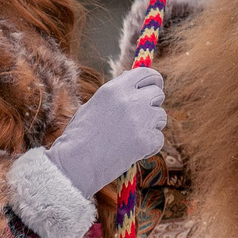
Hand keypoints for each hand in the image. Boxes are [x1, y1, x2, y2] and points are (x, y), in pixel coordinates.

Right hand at [42, 66, 166, 197]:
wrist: (76, 164)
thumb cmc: (79, 136)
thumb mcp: (93, 105)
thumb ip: (115, 92)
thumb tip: (131, 77)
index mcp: (115, 89)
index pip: (146, 73)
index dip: (153, 80)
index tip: (155, 86)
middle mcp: (130, 100)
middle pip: (158, 93)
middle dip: (153, 104)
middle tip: (141, 117)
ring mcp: (140, 120)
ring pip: (161, 116)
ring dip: (151, 125)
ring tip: (130, 136)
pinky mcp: (146, 140)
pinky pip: (159, 138)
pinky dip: (149, 146)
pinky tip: (132, 150)